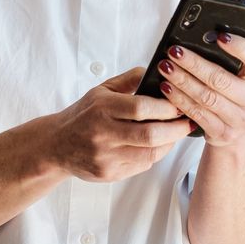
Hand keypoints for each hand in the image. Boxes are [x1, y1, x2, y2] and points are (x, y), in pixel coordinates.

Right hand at [46, 67, 194, 182]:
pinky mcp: (109, 173)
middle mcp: (102, 133)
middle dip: (176, 129)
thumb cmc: (84, 115)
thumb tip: (157, 70)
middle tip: (188, 122)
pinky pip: (142, 165)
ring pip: (149, 154)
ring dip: (169, 143)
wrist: (56, 145)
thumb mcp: (101, 90)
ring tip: (176, 133)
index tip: (180, 105)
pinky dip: (155, 154)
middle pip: (149, 135)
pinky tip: (158, 145)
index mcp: (102, 108)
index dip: (166, 108)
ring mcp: (105, 157)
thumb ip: (129, 79)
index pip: (141, 108)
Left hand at [157, 34, 244, 148]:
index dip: (240, 46)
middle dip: (194, 63)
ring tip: (165, 67)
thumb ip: (230, 59)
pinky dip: (179, 99)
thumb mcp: (243, 76)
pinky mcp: (223, 133)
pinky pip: (197, 113)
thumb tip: (202, 38)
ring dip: (182, 80)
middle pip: (221, 79)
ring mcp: (240, 119)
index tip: (220, 36)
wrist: (241, 132)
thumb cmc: (237, 94)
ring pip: (206, 97)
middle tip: (175, 51)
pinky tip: (167, 88)